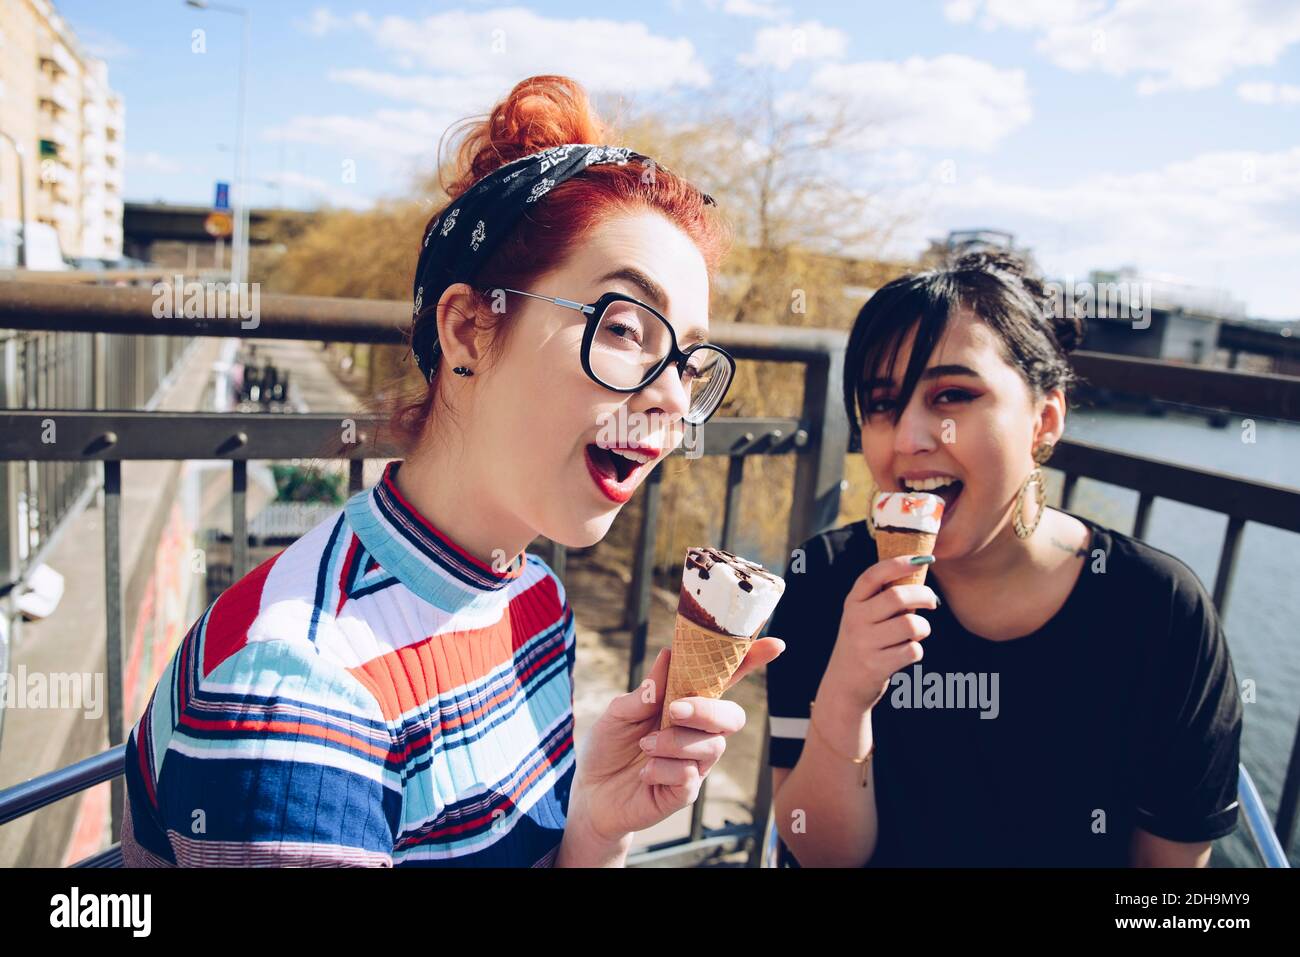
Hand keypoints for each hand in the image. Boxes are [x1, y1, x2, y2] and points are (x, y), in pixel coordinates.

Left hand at [573, 638, 784, 843]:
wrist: (591, 791)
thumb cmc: (609, 747)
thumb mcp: (618, 713)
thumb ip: (645, 692)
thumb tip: (668, 657)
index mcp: (686, 704)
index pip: (725, 681)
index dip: (750, 661)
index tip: (774, 644)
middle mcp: (698, 733)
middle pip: (732, 716)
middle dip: (708, 710)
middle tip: (673, 710)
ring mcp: (696, 763)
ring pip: (712, 746)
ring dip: (674, 741)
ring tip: (645, 745)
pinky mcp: (686, 792)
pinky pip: (689, 776)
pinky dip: (662, 768)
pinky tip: (644, 771)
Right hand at [818, 554, 937, 714]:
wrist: (844, 684)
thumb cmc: (864, 642)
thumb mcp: (863, 616)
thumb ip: (883, 597)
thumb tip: (919, 569)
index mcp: (852, 602)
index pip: (874, 575)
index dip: (899, 563)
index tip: (922, 560)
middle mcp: (855, 620)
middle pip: (898, 596)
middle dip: (924, 595)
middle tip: (932, 601)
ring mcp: (864, 643)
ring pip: (911, 625)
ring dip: (923, 628)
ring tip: (917, 633)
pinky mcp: (876, 666)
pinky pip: (912, 650)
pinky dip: (917, 650)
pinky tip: (907, 652)